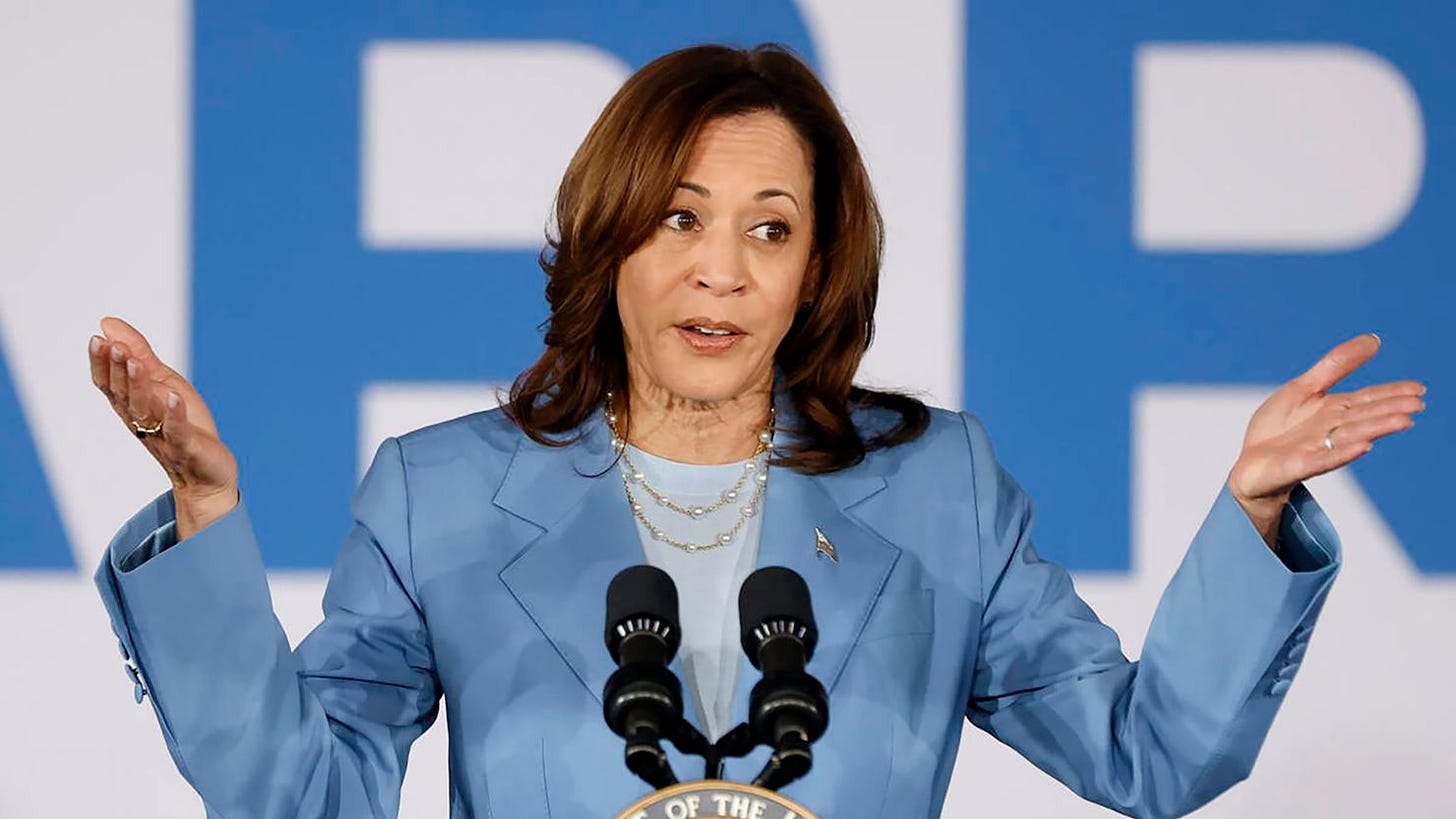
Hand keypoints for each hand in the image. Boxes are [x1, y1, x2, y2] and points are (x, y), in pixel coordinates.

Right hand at [89, 316, 238, 538]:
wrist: (205, 473)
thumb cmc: (183, 425)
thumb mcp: (162, 382)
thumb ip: (139, 353)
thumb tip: (107, 322)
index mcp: (132, 406)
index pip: (109, 384)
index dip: (101, 364)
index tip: (96, 339)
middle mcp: (141, 421)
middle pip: (124, 394)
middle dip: (119, 370)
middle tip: (115, 346)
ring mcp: (163, 435)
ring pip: (145, 410)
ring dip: (139, 385)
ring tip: (136, 362)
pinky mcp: (186, 446)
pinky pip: (177, 430)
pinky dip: (174, 414)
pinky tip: (173, 396)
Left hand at [1228, 333, 1425, 546]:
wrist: (1250, 464)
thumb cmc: (1277, 427)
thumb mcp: (1304, 387)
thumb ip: (1336, 366)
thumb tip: (1373, 339)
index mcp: (1334, 410)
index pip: (1368, 399)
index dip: (1392, 393)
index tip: (1419, 389)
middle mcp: (1332, 429)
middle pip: (1365, 417)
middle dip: (1390, 410)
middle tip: (1417, 405)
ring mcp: (1318, 448)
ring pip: (1351, 435)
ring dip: (1376, 429)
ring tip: (1402, 421)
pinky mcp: (1300, 464)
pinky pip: (1324, 458)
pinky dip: (1343, 453)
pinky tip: (1364, 447)